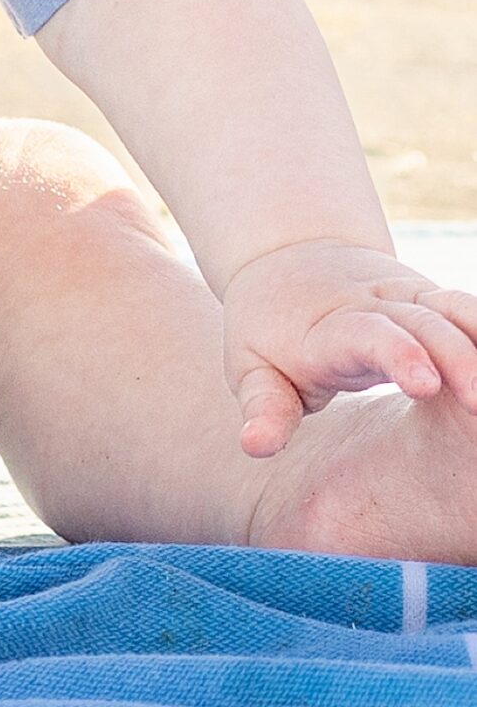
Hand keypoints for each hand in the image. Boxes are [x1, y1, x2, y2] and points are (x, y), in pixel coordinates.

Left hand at [222, 241, 476, 456]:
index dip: (397, 354)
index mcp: (328, 327)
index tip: (425, 384)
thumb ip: (263, 406)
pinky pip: (468, 310)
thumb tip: (253, 446)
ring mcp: (408, 297)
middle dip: (458, 359)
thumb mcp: (250, 367)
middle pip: (424, 324)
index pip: (366, 334)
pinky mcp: (431, 300)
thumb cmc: (268, 330)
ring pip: (455, 309)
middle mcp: (374, 304)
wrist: (288, 260)